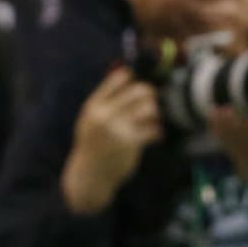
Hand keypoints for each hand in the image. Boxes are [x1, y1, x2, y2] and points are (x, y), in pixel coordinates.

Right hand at [61, 67, 163, 213]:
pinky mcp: (131, 143)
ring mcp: (118, 128)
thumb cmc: (93, 144)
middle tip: (152, 102)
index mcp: (94, 106)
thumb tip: (126, 71)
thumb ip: (105, 99)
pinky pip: (153, 129)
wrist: (89, 175)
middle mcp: (104, 114)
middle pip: (140, 90)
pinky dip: (157, 131)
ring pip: (150, 107)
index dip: (133, 78)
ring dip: (156, 113)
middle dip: (150, 94)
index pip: (118, 79)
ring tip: (153, 119)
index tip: (137, 85)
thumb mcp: (90, 120)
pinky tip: (155, 135)